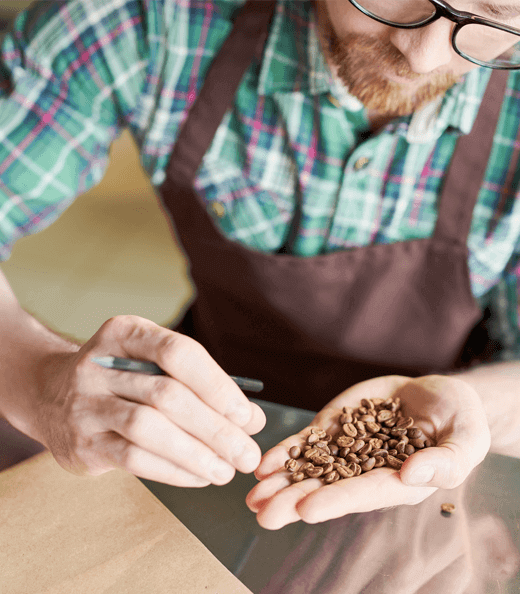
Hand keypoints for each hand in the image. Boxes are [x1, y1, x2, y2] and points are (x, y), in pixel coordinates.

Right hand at [32, 315, 265, 486]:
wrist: (52, 396)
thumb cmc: (123, 379)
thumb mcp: (155, 366)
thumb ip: (202, 386)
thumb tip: (252, 421)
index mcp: (126, 332)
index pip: (178, 352)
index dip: (216, 385)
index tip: (247, 416)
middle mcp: (101, 363)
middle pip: (167, 395)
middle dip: (215, 428)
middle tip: (247, 454)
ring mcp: (86, 403)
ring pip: (148, 428)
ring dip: (195, 454)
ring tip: (227, 471)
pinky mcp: (82, 442)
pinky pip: (132, 459)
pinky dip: (172, 470)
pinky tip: (199, 477)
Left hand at [246, 375, 489, 528]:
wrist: (436, 394)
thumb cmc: (460, 418)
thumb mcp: (467, 437)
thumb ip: (448, 460)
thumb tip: (414, 475)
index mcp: (399, 479)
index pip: (364, 492)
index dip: (336, 501)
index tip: (307, 510)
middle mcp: (367, 468)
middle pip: (328, 488)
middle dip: (294, 501)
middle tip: (264, 515)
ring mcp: (348, 447)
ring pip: (310, 467)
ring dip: (280, 482)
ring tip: (253, 495)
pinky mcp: (336, 426)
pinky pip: (307, 441)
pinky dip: (285, 451)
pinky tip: (263, 463)